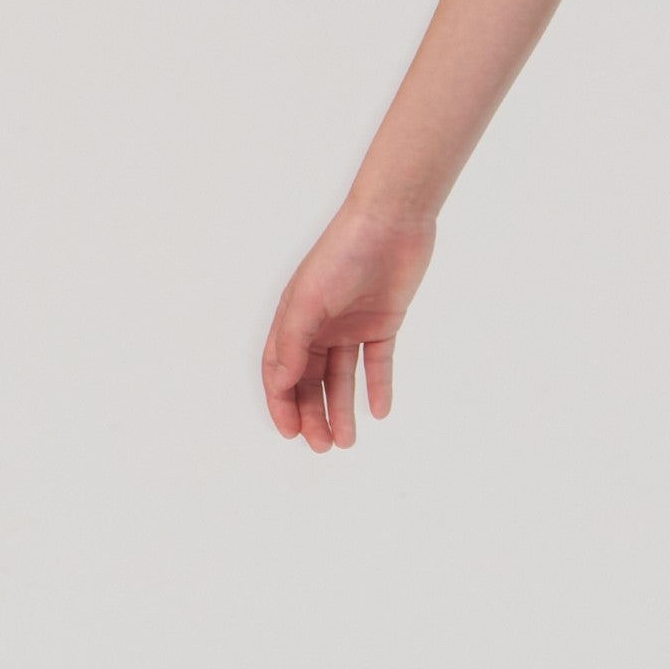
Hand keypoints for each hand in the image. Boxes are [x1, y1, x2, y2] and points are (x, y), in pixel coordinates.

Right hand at [262, 202, 436, 450]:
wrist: (392, 222)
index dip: (282, 404)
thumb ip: (292, 343)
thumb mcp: (309, 301)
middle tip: (323, 446)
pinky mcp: (384, 322)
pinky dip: (378, 386)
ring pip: (343, 377)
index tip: (291, 434)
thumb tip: (278, 384)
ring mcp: (352, 324)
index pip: (280, 371)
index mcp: (294, 318)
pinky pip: (378, 362)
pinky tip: (380, 411)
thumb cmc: (342, 254)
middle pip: (311, 380)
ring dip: (343, 409)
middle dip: (313, 414)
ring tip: (347, 441)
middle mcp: (320, 325)